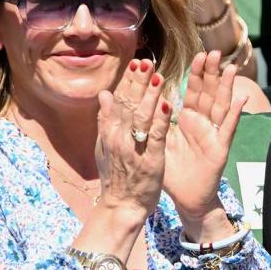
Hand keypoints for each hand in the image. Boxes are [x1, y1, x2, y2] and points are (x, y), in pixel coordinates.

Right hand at [95, 58, 171, 219]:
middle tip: (147, 62)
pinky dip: (160, 119)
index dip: (128, 81)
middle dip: (138, 82)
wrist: (121, 206)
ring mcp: (134, 148)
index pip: (119, 100)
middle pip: (129, 104)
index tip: (136, 64)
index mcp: (109, 132)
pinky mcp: (150, 159)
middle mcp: (119, 137)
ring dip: (149, 95)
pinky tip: (166, 103)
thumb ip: (105, 120)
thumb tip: (104, 94)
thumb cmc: (116, 177)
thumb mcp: (104, 147)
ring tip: (157, 76)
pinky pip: (156, 135)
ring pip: (141, 116)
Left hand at [164, 51, 246, 224]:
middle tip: (213, 52)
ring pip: (221, 106)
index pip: (193, 91)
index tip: (197, 54)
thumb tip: (146, 97)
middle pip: (209, 93)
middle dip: (211, 73)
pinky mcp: (220, 149)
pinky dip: (234, 114)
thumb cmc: (173, 170)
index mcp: (188, 119)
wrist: (186, 198)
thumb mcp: (160, 140)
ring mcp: (213, 135)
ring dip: (226, 87)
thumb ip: (156, 119)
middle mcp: (203, 124)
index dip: (196, 73)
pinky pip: (228, 129)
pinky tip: (242, 100)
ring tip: (230, 68)